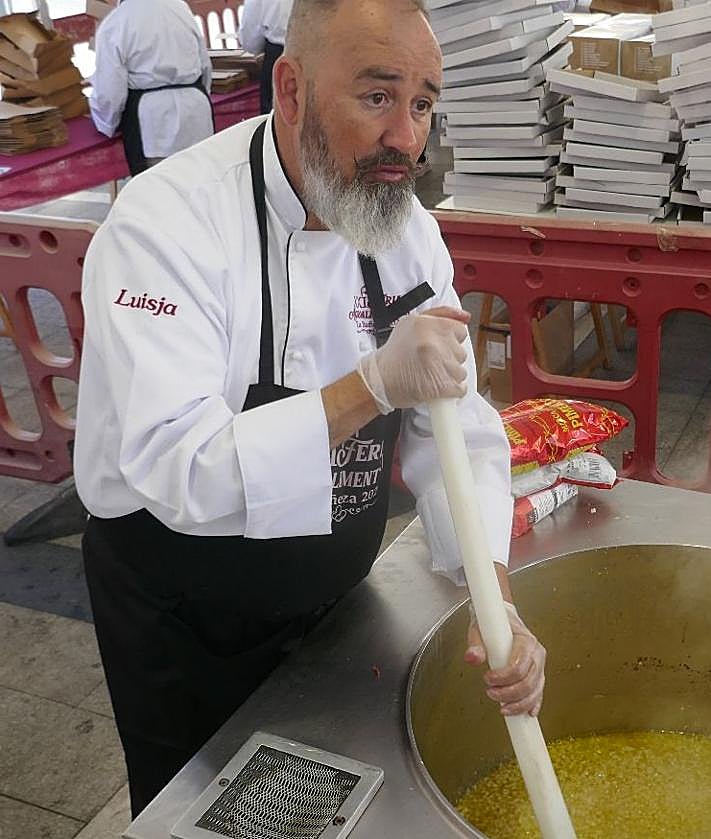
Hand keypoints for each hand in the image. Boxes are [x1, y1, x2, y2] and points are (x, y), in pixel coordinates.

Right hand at [357, 307, 469, 413]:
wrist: (378, 381)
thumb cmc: (395, 354)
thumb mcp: (410, 323)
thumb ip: (440, 315)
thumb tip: (466, 317)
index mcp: (427, 324)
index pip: (460, 331)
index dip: (449, 341)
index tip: (437, 347)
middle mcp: (434, 342)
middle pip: (461, 352)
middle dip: (448, 359)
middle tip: (429, 363)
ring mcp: (438, 364)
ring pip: (461, 371)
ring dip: (449, 376)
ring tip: (430, 375)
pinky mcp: (440, 385)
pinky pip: (460, 388)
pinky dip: (451, 391)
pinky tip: (436, 387)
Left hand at [465, 602, 545, 716]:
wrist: (503, 618)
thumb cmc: (493, 623)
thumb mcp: (479, 628)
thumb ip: (475, 644)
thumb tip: (472, 657)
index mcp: (526, 640)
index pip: (519, 666)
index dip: (503, 678)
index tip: (487, 678)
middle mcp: (536, 653)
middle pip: (528, 682)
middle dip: (509, 693)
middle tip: (491, 693)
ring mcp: (539, 665)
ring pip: (535, 691)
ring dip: (518, 704)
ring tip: (501, 707)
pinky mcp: (537, 674)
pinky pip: (538, 694)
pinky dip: (531, 705)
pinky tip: (525, 713)